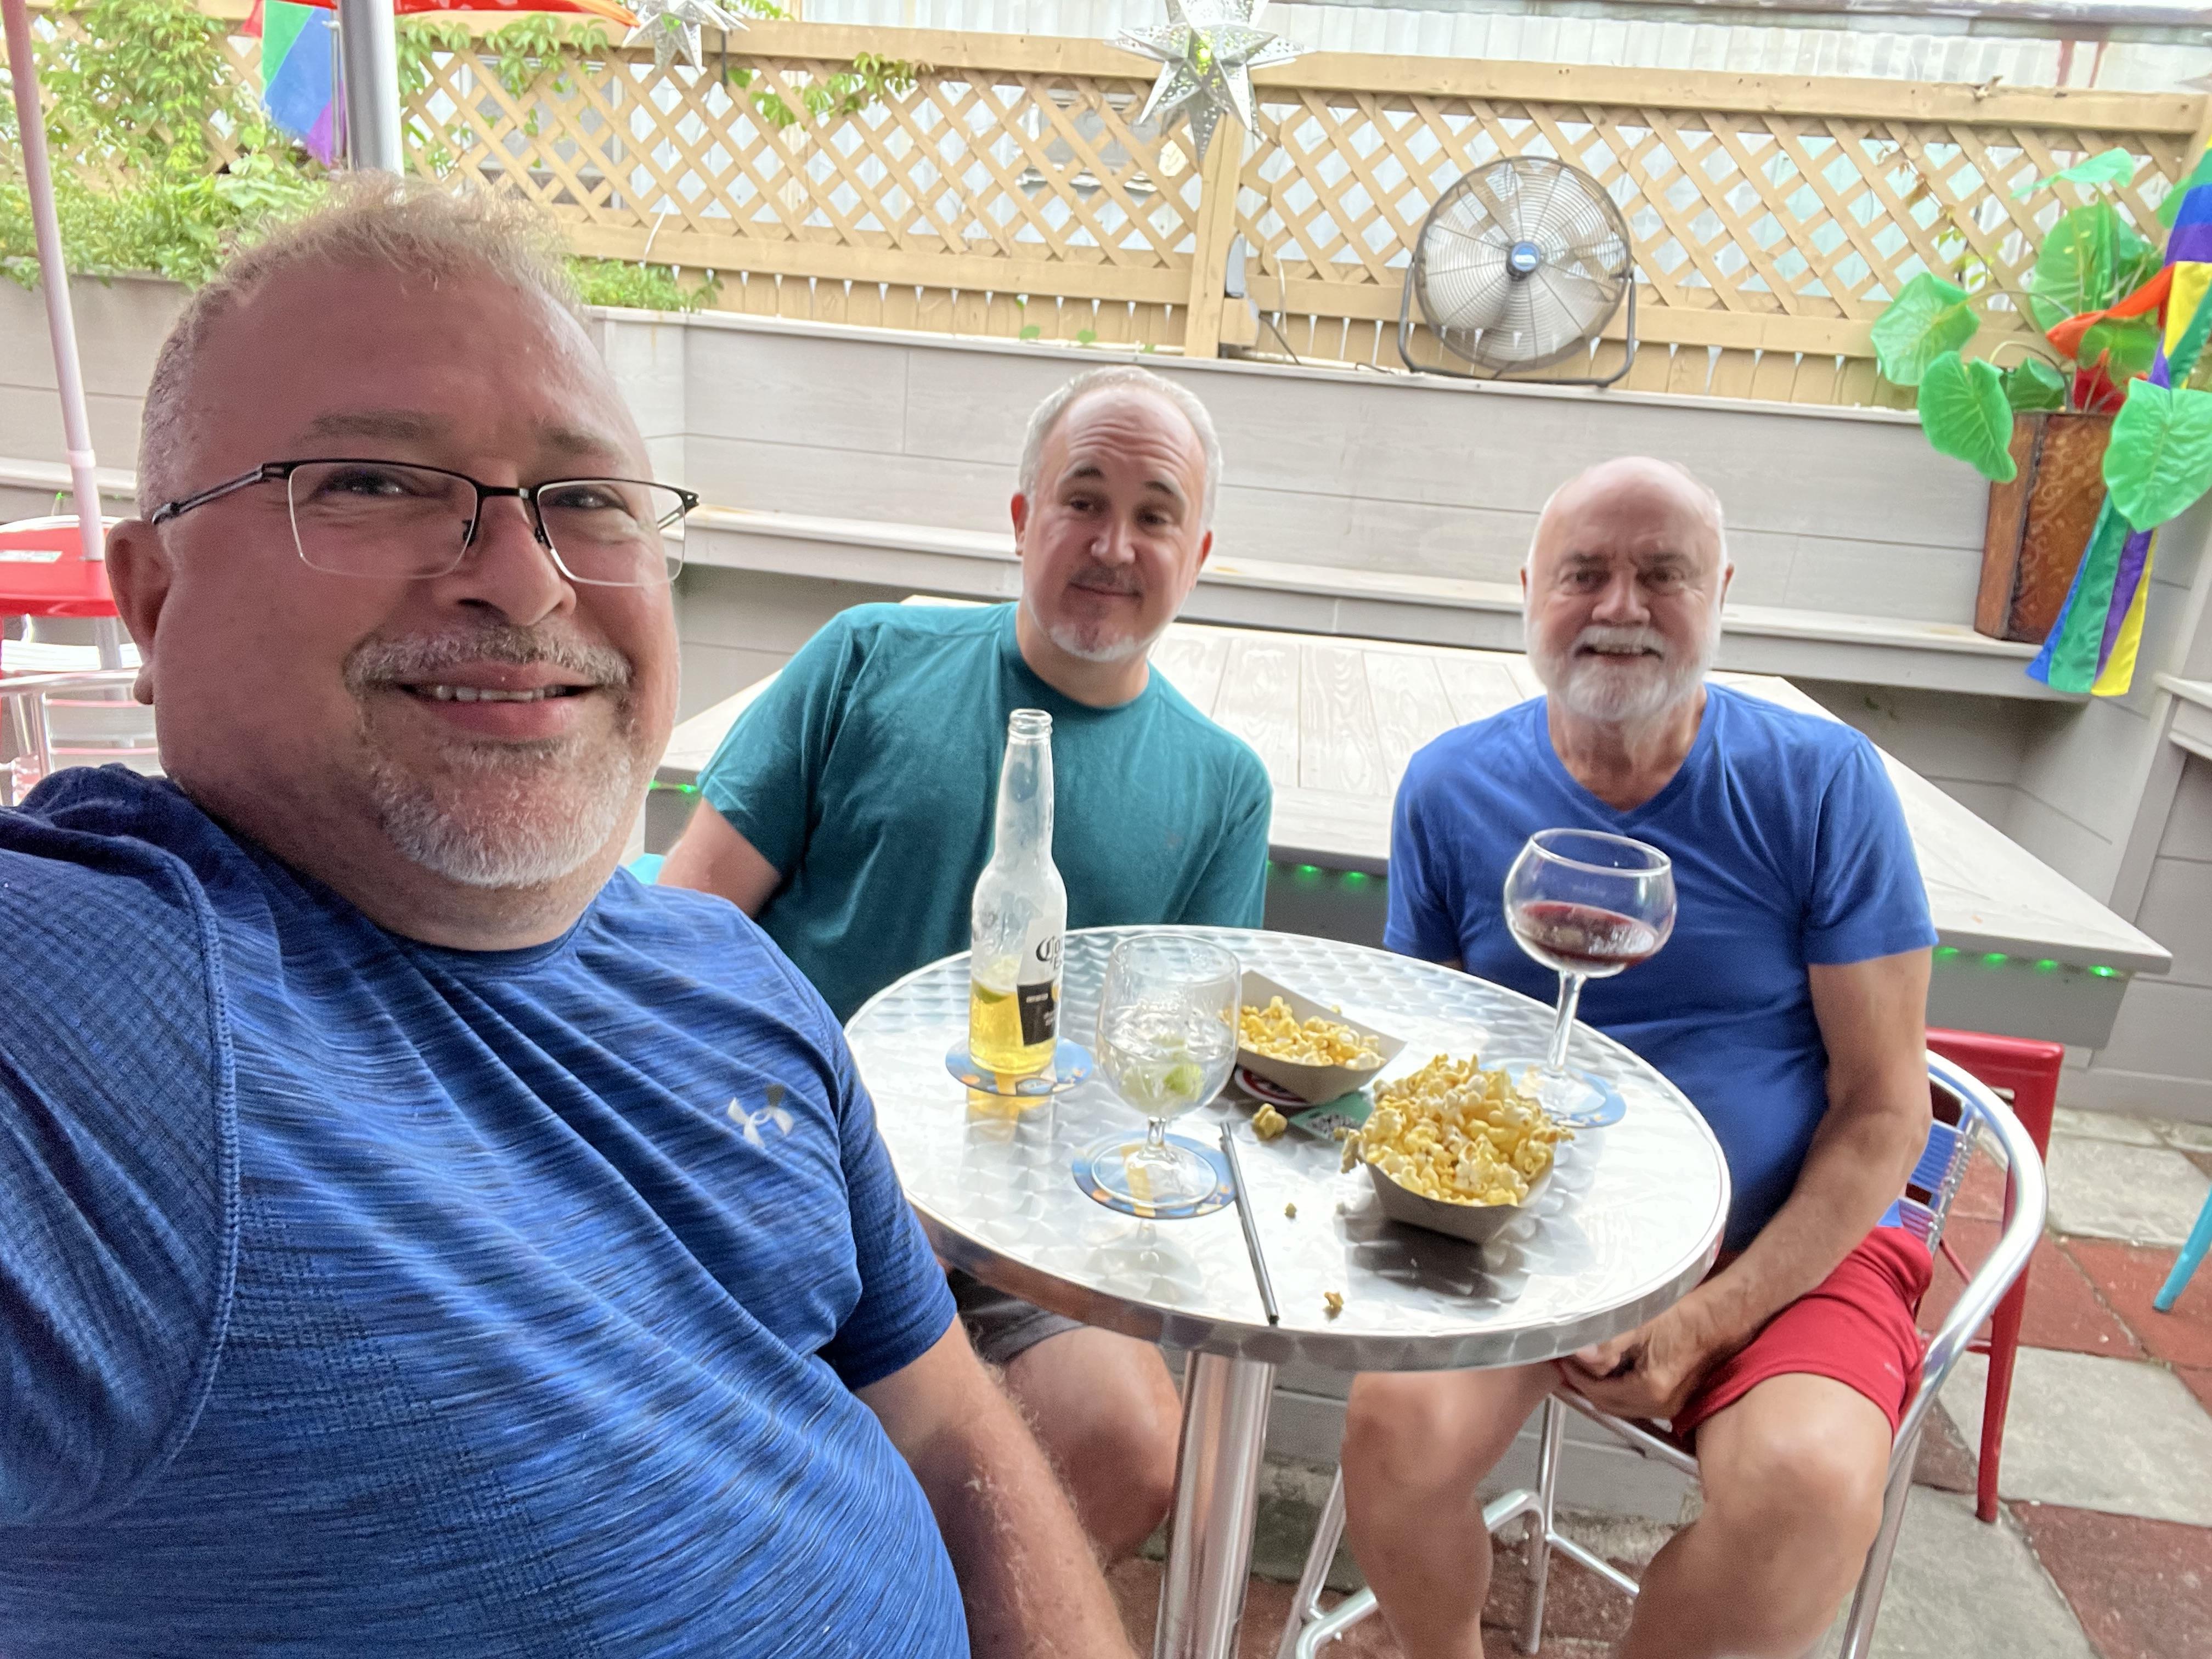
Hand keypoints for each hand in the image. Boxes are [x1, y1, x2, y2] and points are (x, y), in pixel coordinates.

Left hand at [1556, 1300, 1733, 1422]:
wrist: (1721, 1315)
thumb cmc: (1687, 1315)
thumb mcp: (1640, 1322)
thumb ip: (1608, 1343)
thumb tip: (1581, 1355)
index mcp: (1652, 1391)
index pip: (1598, 1394)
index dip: (1575, 1377)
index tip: (1561, 1359)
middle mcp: (1662, 1405)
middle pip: (1608, 1403)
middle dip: (1585, 1383)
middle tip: (1568, 1360)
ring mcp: (1670, 1404)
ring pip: (1621, 1402)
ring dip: (1601, 1384)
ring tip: (1587, 1360)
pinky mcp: (1674, 1396)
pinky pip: (1636, 1396)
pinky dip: (1619, 1384)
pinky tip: (1612, 1364)